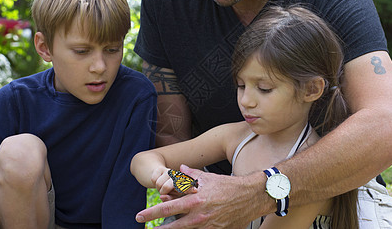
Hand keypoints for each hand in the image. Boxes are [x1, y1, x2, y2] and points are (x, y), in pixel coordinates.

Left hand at [136, 164, 271, 227]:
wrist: (251, 196)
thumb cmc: (229, 185)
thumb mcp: (208, 178)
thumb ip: (190, 175)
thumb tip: (179, 168)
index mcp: (195, 201)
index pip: (168, 208)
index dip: (152, 213)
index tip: (140, 215)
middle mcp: (200, 216)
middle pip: (173, 226)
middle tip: (146, 228)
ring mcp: (208, 226)